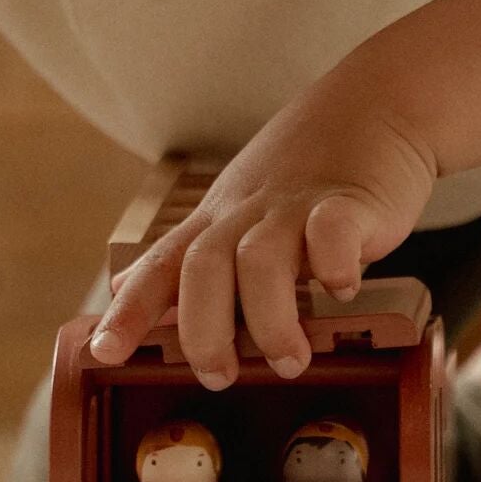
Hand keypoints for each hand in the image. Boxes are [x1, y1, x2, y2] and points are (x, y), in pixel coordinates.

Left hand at [86, 72, 439, 389]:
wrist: (377, 106)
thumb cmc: (305, 171)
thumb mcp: (234, 207)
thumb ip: (186, 254)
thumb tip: (121, 286)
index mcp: (217, 221)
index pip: (160, 265)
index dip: (129, 309)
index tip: (103, 353)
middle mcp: (247, 213)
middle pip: (203, 266)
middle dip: (201, 329)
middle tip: (219, 376)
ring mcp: (296, 205)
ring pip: (259, 258)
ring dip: (269, 319)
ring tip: (290, 360)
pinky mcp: (351, 200)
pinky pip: (332, 230)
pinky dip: (333, 263)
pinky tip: (342, 289)